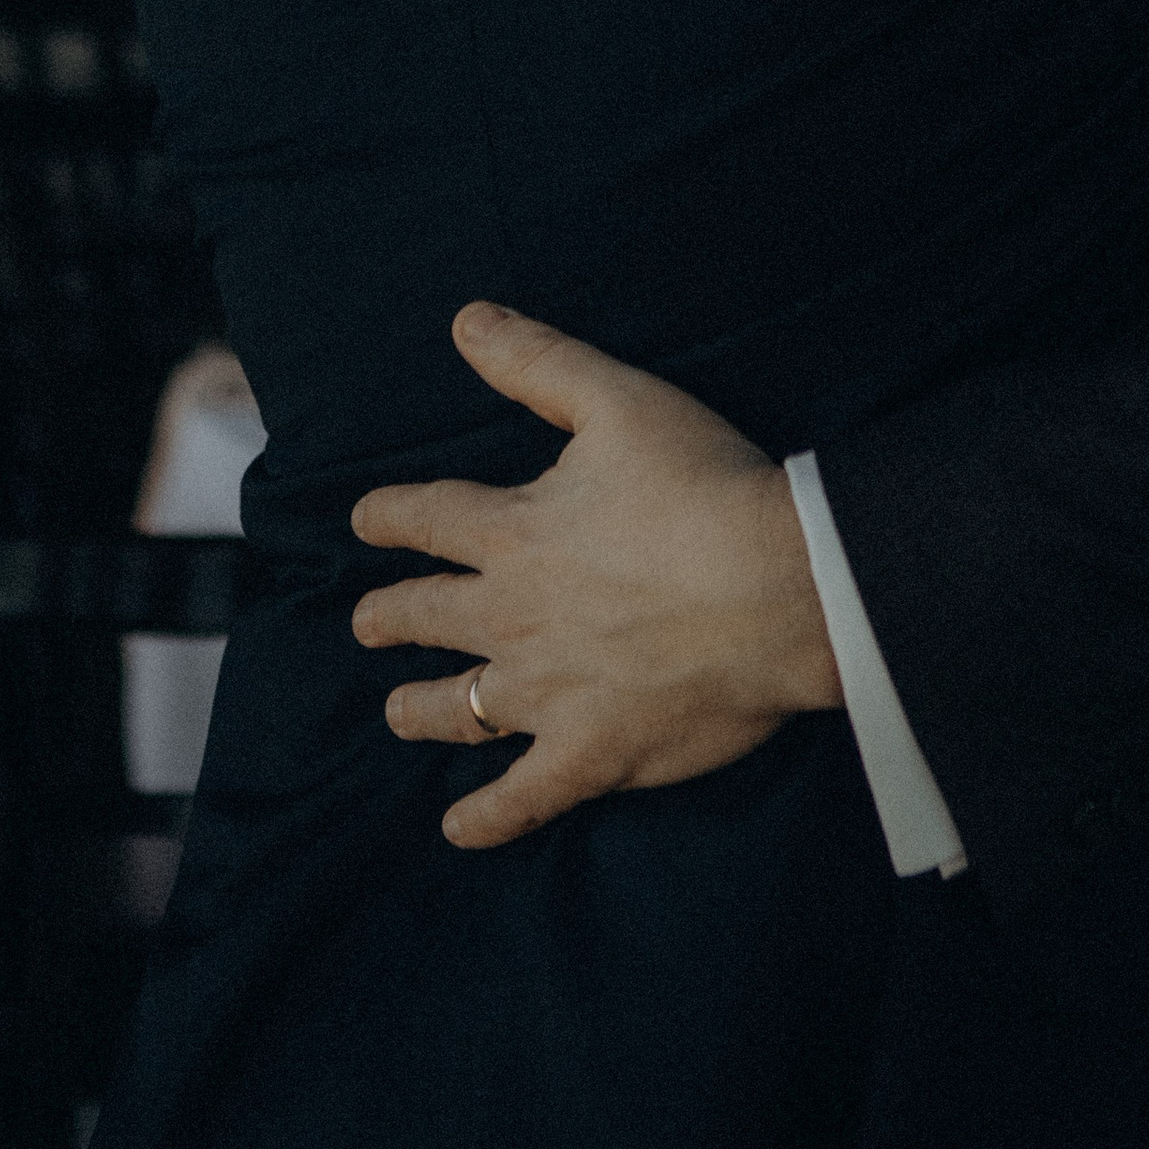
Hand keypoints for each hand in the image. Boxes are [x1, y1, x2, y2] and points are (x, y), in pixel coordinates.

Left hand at [351, 303, 841, 848]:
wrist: (783, 589)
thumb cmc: (707, 487)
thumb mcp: (620, 400)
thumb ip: (538, 362)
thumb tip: (465, 321)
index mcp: (515, 533)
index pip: (426, 520)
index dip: (390, 516)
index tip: (365, 519)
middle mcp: (511, 618)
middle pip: (424, 618)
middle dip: (387, 616)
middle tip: (369, 620)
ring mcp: (546, 694)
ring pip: (454, 710)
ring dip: (417, 709)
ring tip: (397, 711)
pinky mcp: (590, 755)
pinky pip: (519, 799)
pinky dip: (485, 818)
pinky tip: (460, 827)